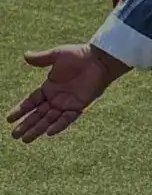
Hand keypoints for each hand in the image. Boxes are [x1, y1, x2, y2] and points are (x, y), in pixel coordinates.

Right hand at [7, 44, 128, 142]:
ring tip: (25, 139)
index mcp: (49, 87)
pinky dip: (59, 125)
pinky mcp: (80, 106)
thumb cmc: (79, 55)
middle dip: (26, 124)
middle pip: (38, 114)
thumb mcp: (57, 55)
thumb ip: (41, 58)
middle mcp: (57, 98)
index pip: (31, 102)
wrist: (99, 60)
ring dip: (38, 129)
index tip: (9, 119)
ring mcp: (68, 103)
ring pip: (50, 119)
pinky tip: (48, 133)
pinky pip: (68, 118)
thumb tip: (25, 55)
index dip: (20, 110)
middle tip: (14, 136)